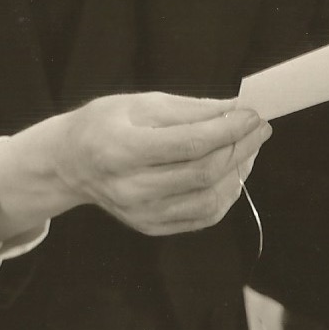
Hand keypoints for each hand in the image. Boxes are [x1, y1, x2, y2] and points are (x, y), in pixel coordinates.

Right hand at [0, 92, 268, 238]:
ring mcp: (141, 213)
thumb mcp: (141, 103)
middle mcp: (130, 188)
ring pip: (210, 199)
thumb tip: (237, 110)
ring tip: (248, 147)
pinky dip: (227, 194)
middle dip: (241, 148)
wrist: (69, 164)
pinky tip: (232, 172)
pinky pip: (203, 216)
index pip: (190, 144)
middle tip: (259, 128)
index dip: (229, 130)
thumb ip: (192, 109)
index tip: (253, 114)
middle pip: (204, 174)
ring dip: (239, 172)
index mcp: (121, 150)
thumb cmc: (104, 125)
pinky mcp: (151, 226)